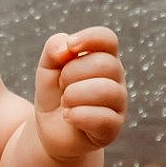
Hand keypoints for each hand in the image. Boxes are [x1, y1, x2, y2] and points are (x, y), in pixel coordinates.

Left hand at [34, 27, 126, 159]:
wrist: (51, 129)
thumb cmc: (55, 93)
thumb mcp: (47, 66)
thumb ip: (54, 48)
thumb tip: (68, 47)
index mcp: (103, 58)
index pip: (108, 39)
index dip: (90, 38)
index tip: (71, 46)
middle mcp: (116, 79)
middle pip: (105, 64)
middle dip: (72, 73)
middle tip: (62, 85)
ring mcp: (118, 104)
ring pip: (107, 90)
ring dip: (74, 95)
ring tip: (65, 102)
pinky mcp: (113, 128)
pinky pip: (104, 118)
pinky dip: (79, 115)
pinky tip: (68, 116)